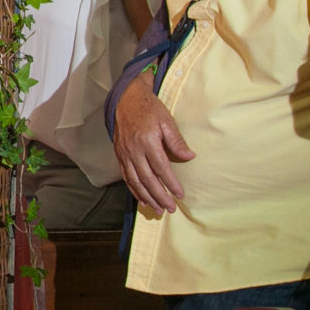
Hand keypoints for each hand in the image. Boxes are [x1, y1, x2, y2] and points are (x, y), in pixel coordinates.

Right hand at [111, 72, 193, 212]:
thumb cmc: (149, 109)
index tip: (180, 195)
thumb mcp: (167, 120)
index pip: (161, 168)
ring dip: (146, 197)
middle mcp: (134, 150)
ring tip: (157, 209)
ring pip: (135, 181)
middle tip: (170, 208)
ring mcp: (124, 154)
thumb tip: (190, 156)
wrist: (125, 100)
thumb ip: (176, 140)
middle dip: (159, 196)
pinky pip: (126, 176)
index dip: (171, 183)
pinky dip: (134, 190)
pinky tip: (142, 199)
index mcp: (147, 142)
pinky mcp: (119, 155)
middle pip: (147, 179)